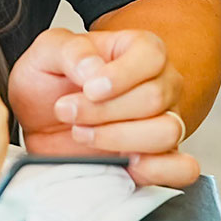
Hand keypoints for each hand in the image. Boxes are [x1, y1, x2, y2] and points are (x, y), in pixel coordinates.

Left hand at [9, 27, 197, 186]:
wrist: (37, 121)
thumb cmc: (47, 82)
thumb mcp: (47, 52)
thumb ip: (70, 51)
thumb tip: (94, 69)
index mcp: (137, 51)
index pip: (152, 56)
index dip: (121, 74)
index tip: (89, 88)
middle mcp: (159, 86)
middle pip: (154, 98)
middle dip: (103, 110)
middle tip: (68, 111)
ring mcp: (163, 123)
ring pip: (167, 132)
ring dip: (118, 138)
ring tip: (82, 133)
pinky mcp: (159, 160)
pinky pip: (183, 169)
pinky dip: (156, 170)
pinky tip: (122, 162)